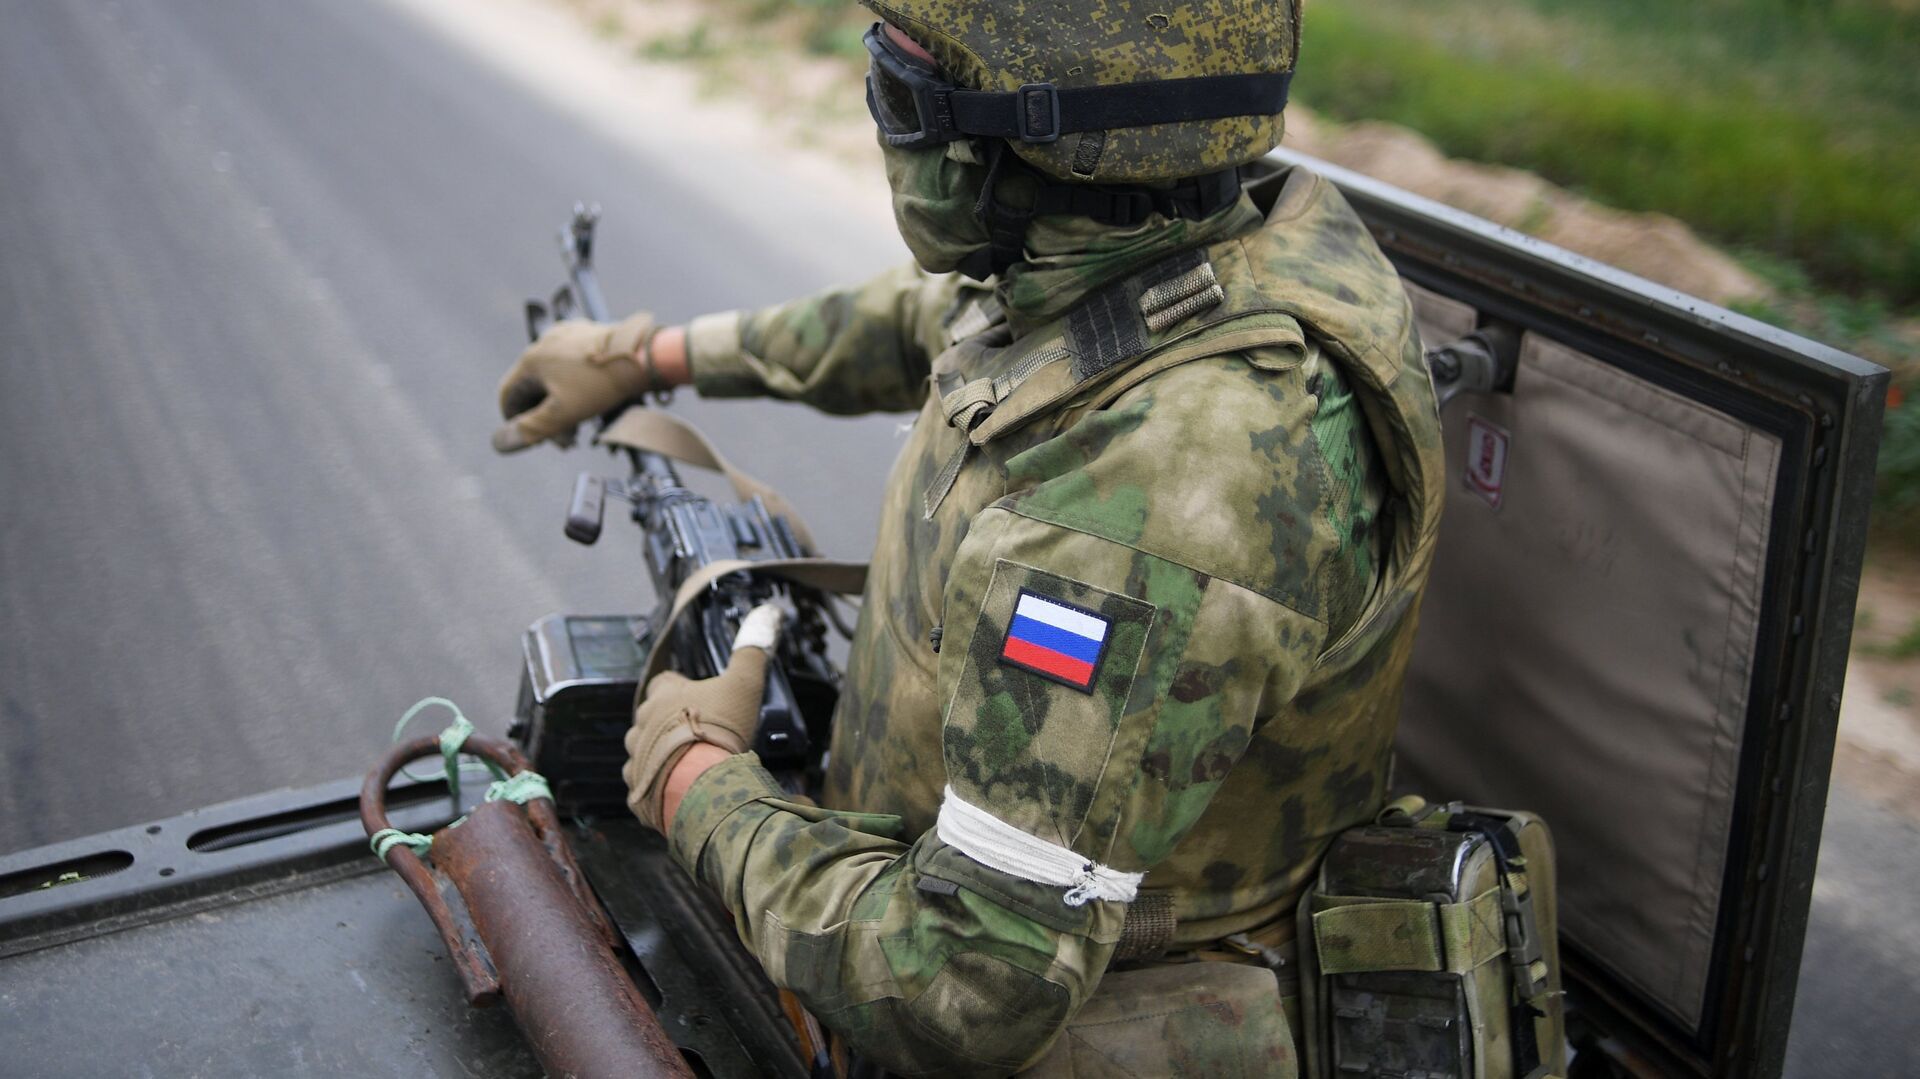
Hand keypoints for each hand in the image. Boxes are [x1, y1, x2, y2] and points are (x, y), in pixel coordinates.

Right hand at [491, 312, 655, 452]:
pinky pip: (572, 366)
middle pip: (532, 387)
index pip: (508, 395)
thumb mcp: (563, 414)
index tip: (534, 440)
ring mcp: (567, 335)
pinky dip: (574, 386)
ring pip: (554, 377)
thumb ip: (530, 430)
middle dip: (544, 417)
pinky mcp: (588, 334)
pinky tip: (592, 402)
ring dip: (560, 405)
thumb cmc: (602, 384)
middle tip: (566, 440)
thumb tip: (499, 442)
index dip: (515, 422)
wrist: (643, 356)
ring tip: (580, 426)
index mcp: (531, 360)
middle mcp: (545, 342)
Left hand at [623, 604, 784, 831]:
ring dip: (659, 752)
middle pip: (650, 716)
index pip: (662, 683)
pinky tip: (676, 786)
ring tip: (686, 762)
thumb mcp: (744, 684)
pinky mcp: (637, 786)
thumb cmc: (720, 729)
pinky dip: (656, 782)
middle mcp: (642, 722)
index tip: (695, 697)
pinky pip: (642, 780)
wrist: (701, 783)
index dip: (678, 688)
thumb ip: (752, 651)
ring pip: (643, 748)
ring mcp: (636, 756)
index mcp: (663, 696)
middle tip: (695, 733)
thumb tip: (768, 613)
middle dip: (668, 722)